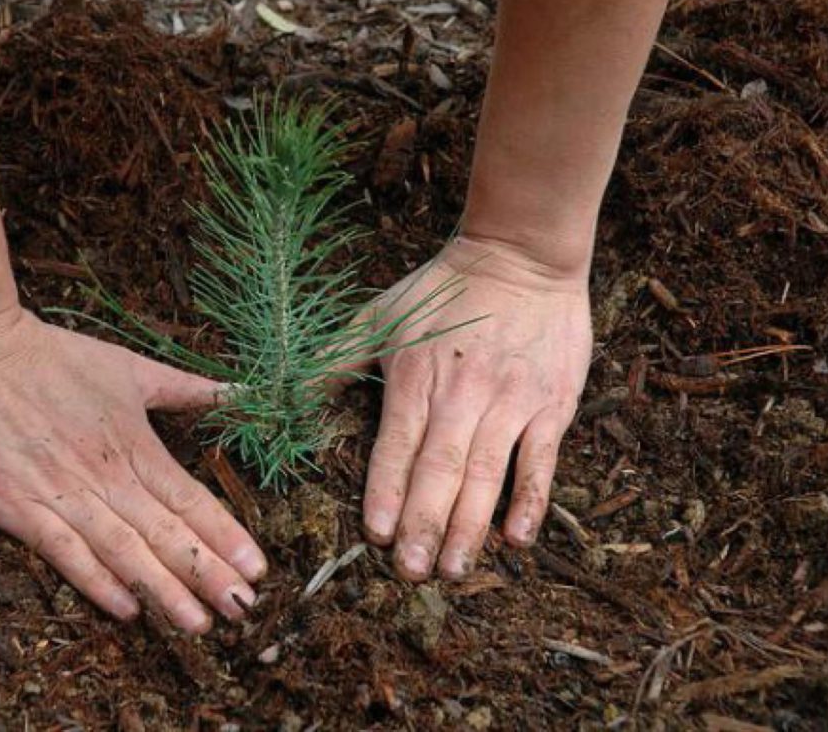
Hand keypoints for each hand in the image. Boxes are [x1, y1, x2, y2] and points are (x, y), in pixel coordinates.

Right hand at [0, 309, 266, 631]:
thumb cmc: (54, 358)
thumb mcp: (129, 367)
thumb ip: (186, 389)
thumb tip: (241, 393)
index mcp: (135, 445)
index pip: (190, 499)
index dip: (225, 536)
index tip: (257, 570)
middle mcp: (106, 476)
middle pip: (165, 534)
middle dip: (207, 575)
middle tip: (243, 611)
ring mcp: (62, 495)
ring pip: (123, 551)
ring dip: (163, 591)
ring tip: (198, 624)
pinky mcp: (18, 509)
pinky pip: (64, 554)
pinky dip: (96, 583)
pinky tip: (127, 610)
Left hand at [361, 235, 590, 579]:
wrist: (521, 255)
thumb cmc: (442, 290)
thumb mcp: (378, 316)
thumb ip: (332, 360)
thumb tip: (278, 394)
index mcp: (415, 377)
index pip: (397, 445)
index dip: (386, 491)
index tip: (378, 535)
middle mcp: (462, 394)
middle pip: (440, 469)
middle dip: (425, 524)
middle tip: (413, 573)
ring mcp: (510, 401)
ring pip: (487, 473)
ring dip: (470, 525)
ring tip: (454, 569)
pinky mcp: (550, 404)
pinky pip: (540, 460)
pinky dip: (530, 500)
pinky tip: (516, 537)